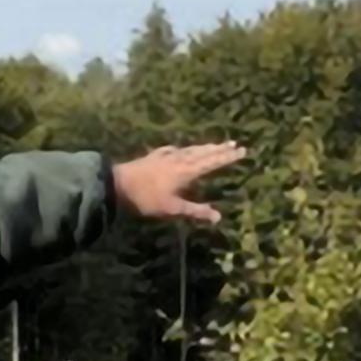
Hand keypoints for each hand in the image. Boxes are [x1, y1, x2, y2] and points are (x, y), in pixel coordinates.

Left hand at [112, 142, 246, 223]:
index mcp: (187, 170)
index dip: (227, 157)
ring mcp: (168, 155)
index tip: (242, 150)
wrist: (119, 183)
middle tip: (235, 144)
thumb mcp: (173, 208)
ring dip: (206, 146)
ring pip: (191, 148)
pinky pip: (176, 149)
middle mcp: (180, 159)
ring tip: (216, 144)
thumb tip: (218, 217)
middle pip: (204, 151)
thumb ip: (195, 211)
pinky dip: (186, 148)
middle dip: (220, 148)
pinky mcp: (157, 155)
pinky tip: (182, 149)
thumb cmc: (147, 198)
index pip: (212, 161)